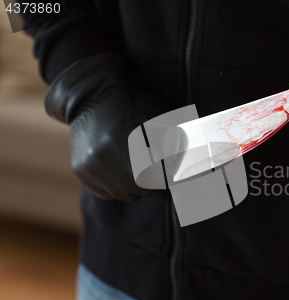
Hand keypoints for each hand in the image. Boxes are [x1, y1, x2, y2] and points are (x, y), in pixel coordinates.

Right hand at [45, 53, 166, 200]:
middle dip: (151, 182)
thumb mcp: (157, 116)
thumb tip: (186, 167)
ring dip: (135, 185)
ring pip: (124, 194)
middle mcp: (104, 158)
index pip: (156, 177)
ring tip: (136, 165)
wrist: (91, 94)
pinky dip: (117, 186)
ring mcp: (90, 167)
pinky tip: (119, 166)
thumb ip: (173, 143)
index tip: (169, 168)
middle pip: (140, 190)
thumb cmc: (132, 102)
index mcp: (126, 144)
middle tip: (154, 167)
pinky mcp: (80, 172)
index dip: (166, 175)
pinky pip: (107, 193)